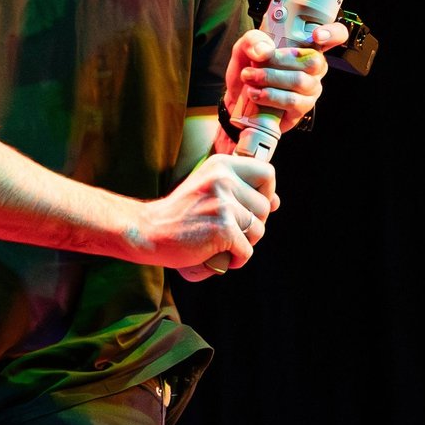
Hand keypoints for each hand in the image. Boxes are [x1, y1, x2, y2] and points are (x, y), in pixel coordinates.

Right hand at [133, 153, 278, 280]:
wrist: (148, 231)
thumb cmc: (181, 214)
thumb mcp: (210, 190)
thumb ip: (242, 191)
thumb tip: (276, 202)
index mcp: (222, 165)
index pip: (268, 173)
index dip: (266, 193)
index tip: (249, 207)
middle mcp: (224, 178)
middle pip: (265, 207)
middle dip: (252, 224)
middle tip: (224, 228)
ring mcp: (223, 203)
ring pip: (258, 230)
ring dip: (243, 243)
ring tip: (218, 240)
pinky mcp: (223, 228)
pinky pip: (247, 251)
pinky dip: (235, 259)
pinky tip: (216, 254)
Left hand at [223, 22, 350, 134]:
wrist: (237, 101)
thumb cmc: (249, 71)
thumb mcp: (244, 49)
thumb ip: (252, 40)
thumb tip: (265, 49)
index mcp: (306, 46)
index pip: (335, 36)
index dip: (333, 33)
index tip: (316, 36)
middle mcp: (313, 67)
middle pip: (313, 60)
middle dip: (280, 60)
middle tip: (256, 63)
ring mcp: (310, 89)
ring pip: (300, 81)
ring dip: (270, 79)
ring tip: (250, 78)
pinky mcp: (302, 109)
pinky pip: (293, 101)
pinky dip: (271, 96)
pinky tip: (256, 94)